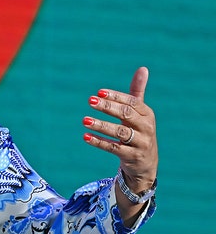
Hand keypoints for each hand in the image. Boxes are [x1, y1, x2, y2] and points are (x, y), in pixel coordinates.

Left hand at [82, 67, 157, 191]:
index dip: (115, 96)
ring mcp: (141, 143)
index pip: (131, 102)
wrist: (146, 165)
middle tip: (90, 101)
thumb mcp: (140, 113)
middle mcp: (146, 127)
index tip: (98, 92)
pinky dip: (100, 142)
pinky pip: (114, 148)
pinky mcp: (132, 157)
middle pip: (126, 115)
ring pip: (120, 132)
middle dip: (108, 107)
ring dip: (101, 125)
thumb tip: (143, 68)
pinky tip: (86, 137)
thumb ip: (137, 93)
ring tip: (84, 120)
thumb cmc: (139, 132)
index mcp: (147, 114)